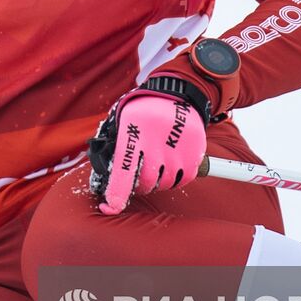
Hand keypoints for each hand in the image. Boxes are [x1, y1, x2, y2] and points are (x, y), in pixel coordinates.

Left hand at [87, 90, 205, 215]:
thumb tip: (106, 179)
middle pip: (145, 183)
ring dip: (157, 180)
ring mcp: (177, 151)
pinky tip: (170, 162)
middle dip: (139, 184)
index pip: (123, 171)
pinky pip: (182, 180)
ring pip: (164, 184)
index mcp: (133, 134)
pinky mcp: (194, 154)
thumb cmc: (143, 112)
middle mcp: (156, 144)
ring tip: (156, 161)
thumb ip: (115, 146)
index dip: (116, 194)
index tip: (110, 206)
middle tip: (138, 174)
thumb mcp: (123, 120)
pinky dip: (175, 177)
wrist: (177, 94)